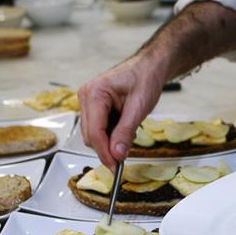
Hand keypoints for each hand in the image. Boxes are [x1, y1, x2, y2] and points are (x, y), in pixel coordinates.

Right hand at [78, 56, 164, 170]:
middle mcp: (86, 96)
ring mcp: (88, 102)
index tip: (116, 167)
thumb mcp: (139, 107)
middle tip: (125, 156)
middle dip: (107, 149)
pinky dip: (111, 135)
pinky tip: (124, 128)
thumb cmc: (145, 78)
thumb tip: (117, 154)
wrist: (149, 67)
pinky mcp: (94, 107)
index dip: (105, 152)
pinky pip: (98, 129)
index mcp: (94, 92)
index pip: (95, 131)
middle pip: (91, 136)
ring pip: (93, 135)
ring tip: (129, 133)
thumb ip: (126, 131)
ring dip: (110, 141)